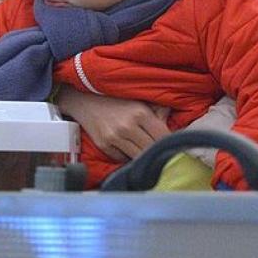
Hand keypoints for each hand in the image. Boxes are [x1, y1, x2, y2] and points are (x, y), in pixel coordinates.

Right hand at [54, 85, 169, 161]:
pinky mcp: (104, 145)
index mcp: (141, 113)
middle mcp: (128, 126)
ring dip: (142, 155)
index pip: (163, 137)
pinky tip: (127, 148)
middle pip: (151, 149)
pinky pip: (122, 158)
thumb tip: (172, 121)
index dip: (169, 143)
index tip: (172, 146)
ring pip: (137, 156)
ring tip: (144, 150)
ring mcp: (114, 137)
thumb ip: (158, 110)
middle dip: (156, 151)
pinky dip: (126, 156)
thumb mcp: (139, 100)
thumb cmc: (115, 99)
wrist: (85, 99)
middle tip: (160, 151)